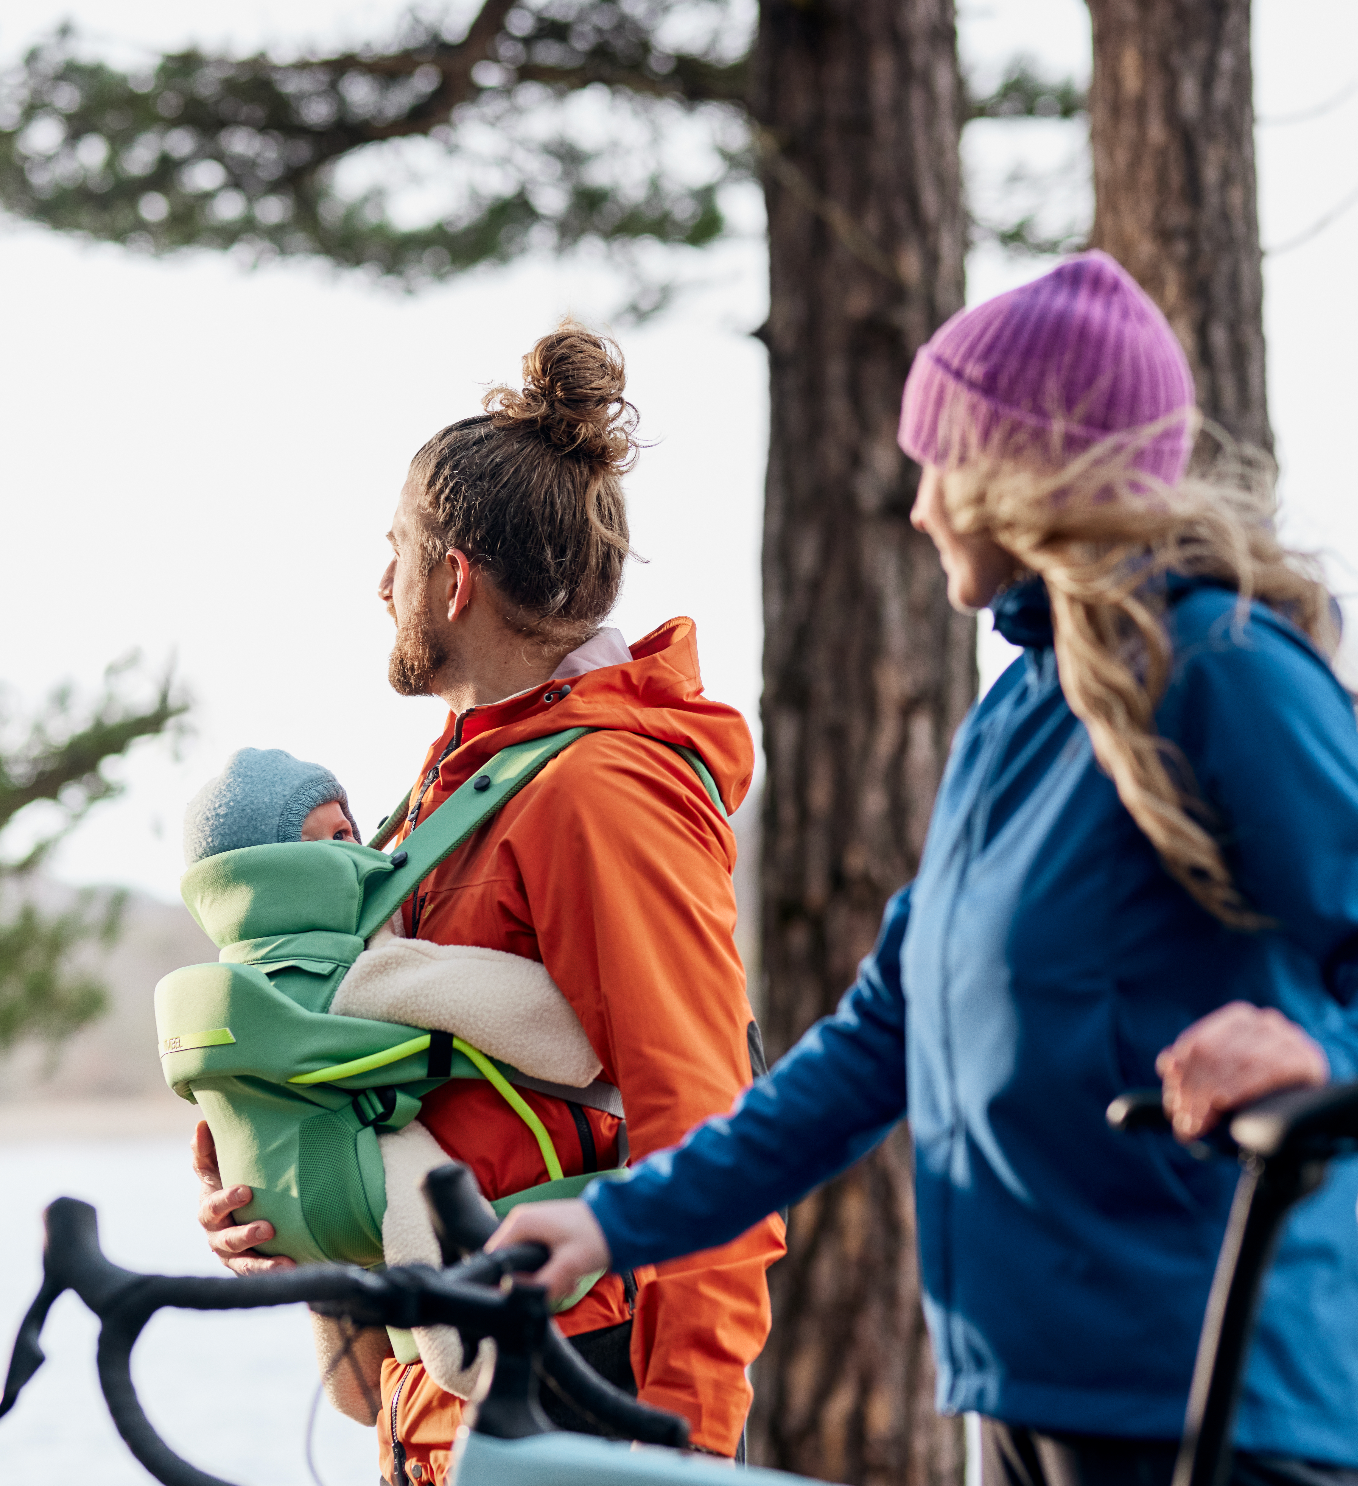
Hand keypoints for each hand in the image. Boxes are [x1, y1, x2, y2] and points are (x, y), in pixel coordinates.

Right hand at [191, 1120, 294, 1275]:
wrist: (238, 1213)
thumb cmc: (227, 1182)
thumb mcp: (216, 1167)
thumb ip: (207, 1149)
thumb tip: (202, 1123)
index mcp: (209, 1209)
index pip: (212, 1206)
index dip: (226, 1200)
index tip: (246, 1191)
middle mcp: (217, 1235)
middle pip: (226, 1239)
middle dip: (245, 1234)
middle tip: (268, 1228)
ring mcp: (232, 1255)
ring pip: (243, 1263)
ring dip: (261, 1263)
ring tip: (283, 1261)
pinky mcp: (247, 1267)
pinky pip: (258, 1274)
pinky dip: (273, 1273)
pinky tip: (291, 1269)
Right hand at [485, 1199, 610, 1305]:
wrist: (620, 1221)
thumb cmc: (595, 1235)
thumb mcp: (569, 1264)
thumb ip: (543, 1284)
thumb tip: (522, 1299)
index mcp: (520, 1224)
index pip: (494, 1259)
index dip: (504, 1282)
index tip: (523, 1296)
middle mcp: (521, 1223)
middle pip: (510, 1265)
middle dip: (530, 1282)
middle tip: (555, 1288)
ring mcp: (532, 1229)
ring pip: (526, 1267)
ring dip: (544, 1280)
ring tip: (567, 1283)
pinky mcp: (544, 1236)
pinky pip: (538, 1261)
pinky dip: (551, 1273)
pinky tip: (570, 1278)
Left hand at [1156, 1002, 1328, 1141]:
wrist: (1309, 1114)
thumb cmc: (1254, 1094)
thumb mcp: (1218, 1082)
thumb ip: (1189, 1073)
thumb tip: (1167, 1063)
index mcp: (1238, 1018)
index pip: (1197, 1045)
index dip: (1181, 1078)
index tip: (1174, 1109)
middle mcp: (1264, 1021)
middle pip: (1213, 1053)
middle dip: (1194, 1091)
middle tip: (1186, 1124)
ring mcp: (1288, 1036)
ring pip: (1237, 1061)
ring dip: (1214, 1095)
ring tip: (1200, 1123)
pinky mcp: (1307, 1059)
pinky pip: (1269, 1070)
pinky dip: (1243, 1086)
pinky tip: (1225, 1102)